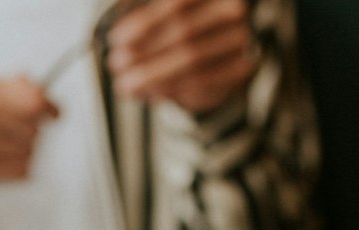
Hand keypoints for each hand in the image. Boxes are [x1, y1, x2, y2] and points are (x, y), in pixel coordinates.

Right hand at [0, 75, 58, 184]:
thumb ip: (17, 86)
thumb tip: (44, 96)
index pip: (35, 102)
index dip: (50, 109)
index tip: (54, 114)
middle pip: (35, 129)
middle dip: (34, 130)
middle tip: (21, 129)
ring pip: (31, 151)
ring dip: (27, 149)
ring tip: (10, 144)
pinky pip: (23, 170)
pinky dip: (21, 166)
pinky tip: (7, 159)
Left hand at [105, 0, 259, 114]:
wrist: (225, 46)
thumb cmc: (188, 24)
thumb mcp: (166, 13)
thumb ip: (146, 14)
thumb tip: (117, 27)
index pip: (177, 4)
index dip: (143, 23)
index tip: (115, 39)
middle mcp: (233, 9)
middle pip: (184, 33)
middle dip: (143, 52)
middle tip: (116, 64)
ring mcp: (242, 38)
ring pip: (192, 60)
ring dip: (152, 75)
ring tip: (125, 84)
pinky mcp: (241, 67)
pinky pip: (202, 82)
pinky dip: (170, 89)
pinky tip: (147, 92)